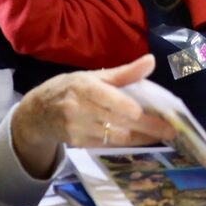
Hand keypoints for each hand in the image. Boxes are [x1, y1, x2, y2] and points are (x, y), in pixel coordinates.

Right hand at [11, 54, 174, 177]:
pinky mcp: (78, 144)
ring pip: (114, 136)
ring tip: (161, 135)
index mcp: (84, 86)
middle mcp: (78, 109)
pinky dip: (127, 142)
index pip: (107, 98)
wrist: (36, 113)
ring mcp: (77, 129)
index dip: (125, 107)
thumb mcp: (93, 76)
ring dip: (140, 137)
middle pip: (117, 120)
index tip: (144, 111)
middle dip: (146, 127)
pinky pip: (107, 144)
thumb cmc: (70, 88)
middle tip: (170, 130)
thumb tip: (151, 61)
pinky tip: (142, 139)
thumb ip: (124, 73)